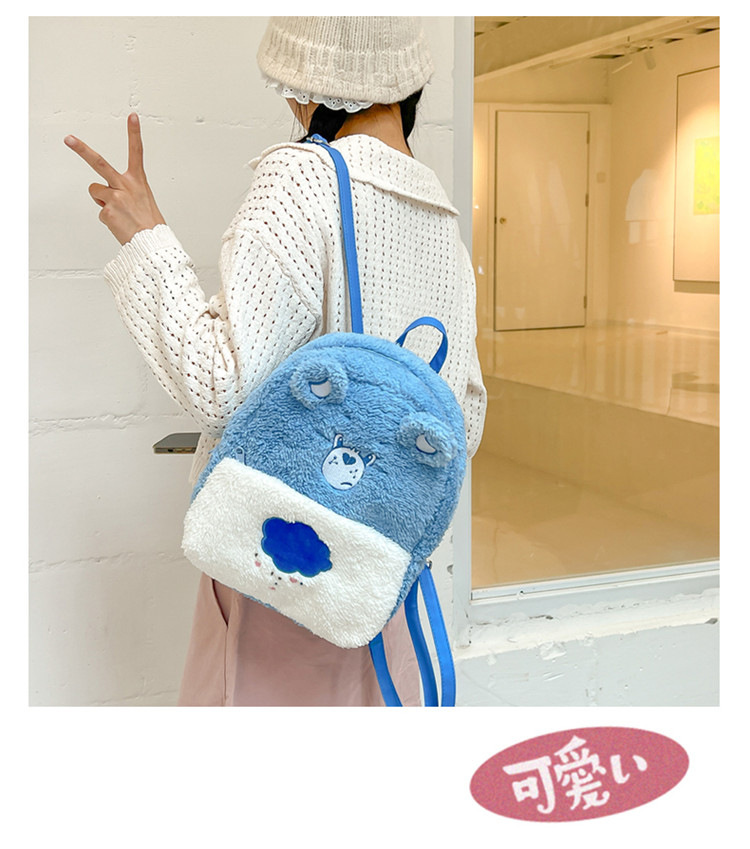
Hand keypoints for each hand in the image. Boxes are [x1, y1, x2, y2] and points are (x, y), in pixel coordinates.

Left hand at [65, 113, 165, 244]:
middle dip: (81, 150)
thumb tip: (105, 195)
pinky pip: (101, 211)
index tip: (132, 117)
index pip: (137, 152)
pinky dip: (108, 218)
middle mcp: (126, 185)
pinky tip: (119, 224)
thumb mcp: (143, 201)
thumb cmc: (150, 224)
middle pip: (99, 163)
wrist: (152, 243)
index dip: (134, 133)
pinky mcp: (107, 211)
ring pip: (95, 191)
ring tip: (119, 213)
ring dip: (102, 201)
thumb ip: (124, 191)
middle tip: (68, 139)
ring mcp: (115, 198)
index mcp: (138, 181)